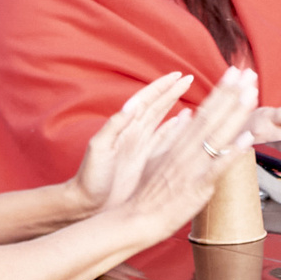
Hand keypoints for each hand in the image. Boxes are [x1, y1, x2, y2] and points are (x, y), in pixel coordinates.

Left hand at [66, 73, 193, 219]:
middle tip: (190, 79)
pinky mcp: (146, 162)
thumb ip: (115, 125)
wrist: (88, 203)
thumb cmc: (91, 177)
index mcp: (125, 128)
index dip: (161, 88)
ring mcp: (141, 148)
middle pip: (158, 107)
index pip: (146, 101)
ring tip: (192, 97)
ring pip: (163, 122)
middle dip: (172, 92)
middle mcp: (135, 134)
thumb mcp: (100, 148)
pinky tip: (185, 125)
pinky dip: (176, 131)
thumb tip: (133, 103)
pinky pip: (165, 142)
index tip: (177, 75)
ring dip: (176, 108)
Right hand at [105, 68, 260, 240]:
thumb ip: (172, 136)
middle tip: (248, 73)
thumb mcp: (157, 157)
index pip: (203, 112)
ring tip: (251, 94)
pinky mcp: (197, 187)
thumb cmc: (148, 192)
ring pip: (216, 136)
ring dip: (235, 115)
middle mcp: (185, 150)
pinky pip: (217, 167)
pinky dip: (232, 152)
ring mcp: (191, 167)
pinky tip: (247, 138)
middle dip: (231, 94)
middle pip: (211, 117)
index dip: (220, 91)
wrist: (136, 218)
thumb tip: (187, 115)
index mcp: (178, 143)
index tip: (234, 73)